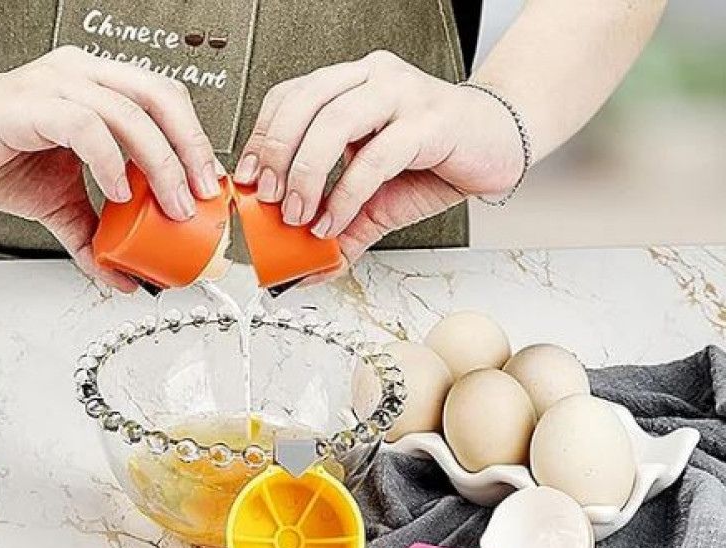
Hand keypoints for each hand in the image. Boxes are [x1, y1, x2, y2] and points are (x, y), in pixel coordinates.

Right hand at [0, 46, 218, 289]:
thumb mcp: (62, 204)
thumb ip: (97, 236)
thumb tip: (125, 277)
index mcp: (100, 89)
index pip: (166, 102)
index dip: (196, 141)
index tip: (211, 187)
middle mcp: (84, 78)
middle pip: (161, 97)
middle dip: (192, 150)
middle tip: (203, 197)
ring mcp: (57, 85)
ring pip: (130, 112)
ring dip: (161, 164)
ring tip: (171, 205)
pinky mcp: (29, 105)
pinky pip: (84, 125)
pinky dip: (109, 161)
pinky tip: (119, 192)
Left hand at [234, 51, 523, 268]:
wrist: (497, 148)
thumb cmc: (436, 160)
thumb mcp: (376, 199)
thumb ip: (342, 227)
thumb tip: (310, 270)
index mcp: (352, 85)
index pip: (290, 96)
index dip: (262, 136)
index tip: (248, 179)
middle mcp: (373, 79)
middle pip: (303, 103)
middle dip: (276, 155)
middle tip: (268, 200)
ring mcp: (402, 94)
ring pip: (333, 122)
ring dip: (306, 174)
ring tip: (298, 216)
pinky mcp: (429, 121)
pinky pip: (375, 156)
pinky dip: (346, 193)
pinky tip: (334, 220)